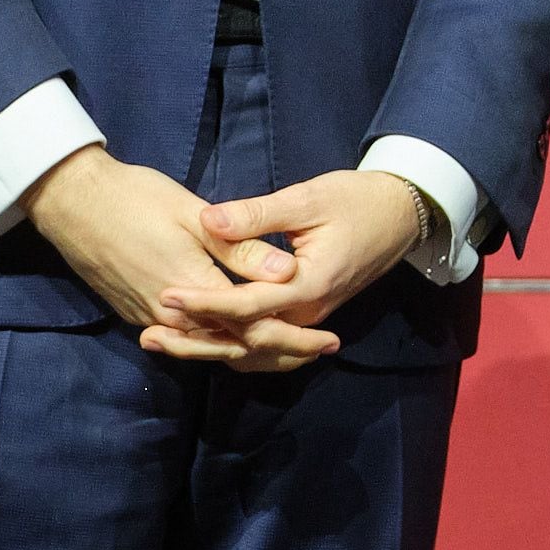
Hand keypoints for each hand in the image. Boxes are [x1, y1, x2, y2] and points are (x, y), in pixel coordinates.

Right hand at [18, 144, 297, 349]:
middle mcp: (170, 318)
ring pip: (211, 351)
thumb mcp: (195, 217)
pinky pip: (189, 342)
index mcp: (191, 292)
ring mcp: (151, 319)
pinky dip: (221, 346)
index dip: (294, 338)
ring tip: (294, 352)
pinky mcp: (138, 314)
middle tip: (322, 351)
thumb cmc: (136, 199)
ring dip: (254, 354)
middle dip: (282, 354)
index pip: (252, 329)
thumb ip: (241, 250)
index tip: (328, 339)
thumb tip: (289, 273)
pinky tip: (241, 338)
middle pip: (235, 350)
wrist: (73, 203)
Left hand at [154, 170, 439, 370]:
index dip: (205, 302)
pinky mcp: (305, 315)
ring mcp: (308, 318)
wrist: (402, 215)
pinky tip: (200, 339)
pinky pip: (263, 343)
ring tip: (161, 341)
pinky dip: (230, 345)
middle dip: (195, 339)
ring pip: (252, 349)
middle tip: (148, 334)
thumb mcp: (308, 199)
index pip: (247, 306)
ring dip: (207, 348)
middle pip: (245, 340)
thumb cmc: (357, 200)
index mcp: (309, 286)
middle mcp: (307, 313)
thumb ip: (257, 215)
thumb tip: (209, 219)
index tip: (166, 294)